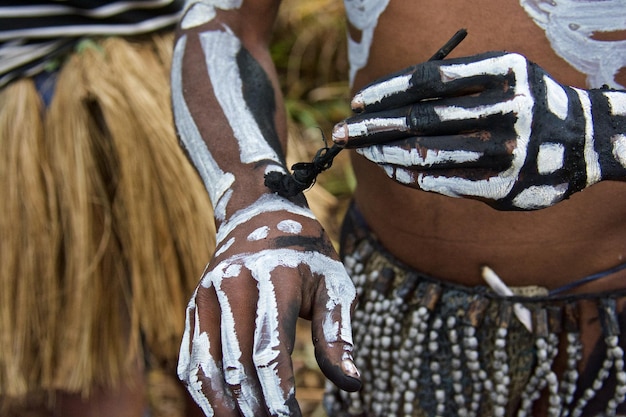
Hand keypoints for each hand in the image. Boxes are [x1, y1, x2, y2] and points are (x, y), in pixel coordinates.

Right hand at [177, 194, 360, 416]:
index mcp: (273, 276)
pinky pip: (190, 357)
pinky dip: (203, 391)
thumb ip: (337, 334)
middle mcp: (232, 283)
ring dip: (224, 407)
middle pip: (238, 365)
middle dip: (256, 407)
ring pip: (206, 367)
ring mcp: (207, 294)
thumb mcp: (333, 284)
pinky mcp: (194, 304)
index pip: (271, 352)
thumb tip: (352, 385)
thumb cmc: (307, 255)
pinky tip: (221, 410)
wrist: (260, 215)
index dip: (280, 395)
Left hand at [333, 51, 614, 209]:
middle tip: (341, 132)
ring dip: (387, 153)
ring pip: (430, 153)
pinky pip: (446, 182)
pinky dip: (412, 176)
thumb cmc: (529, 104)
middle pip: (422, 118)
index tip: (356, 102)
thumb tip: (393, 103)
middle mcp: (507, 108)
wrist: (588, 142)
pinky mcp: (505, 188)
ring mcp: (508, 151)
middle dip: (374, 126)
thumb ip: (457, 87)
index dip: (387, 92)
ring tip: (362, 151)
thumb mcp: (504, 77)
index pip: (429, 79)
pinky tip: (391, 169)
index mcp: (504, 70)